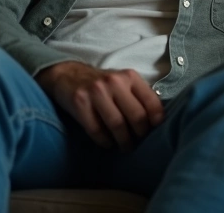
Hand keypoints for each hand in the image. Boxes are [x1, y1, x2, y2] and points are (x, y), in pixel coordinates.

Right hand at [37, 61, 163, 150]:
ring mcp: (96, 92)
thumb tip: (155, 121)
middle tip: (139, 143)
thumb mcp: (123, 83)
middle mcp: (115, 82)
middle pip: (136, 116)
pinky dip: (104, 140)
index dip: (156, 120)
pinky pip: (96, 129)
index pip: (151, 102)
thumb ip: (138, 96)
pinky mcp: (79, 102)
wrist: (68, 75)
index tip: (155, 131)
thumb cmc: (102, 84)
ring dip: (123, 141)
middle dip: (140, 134)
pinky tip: (108, 144)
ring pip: (117, 124)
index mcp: (130, 77)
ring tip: (125, 147)